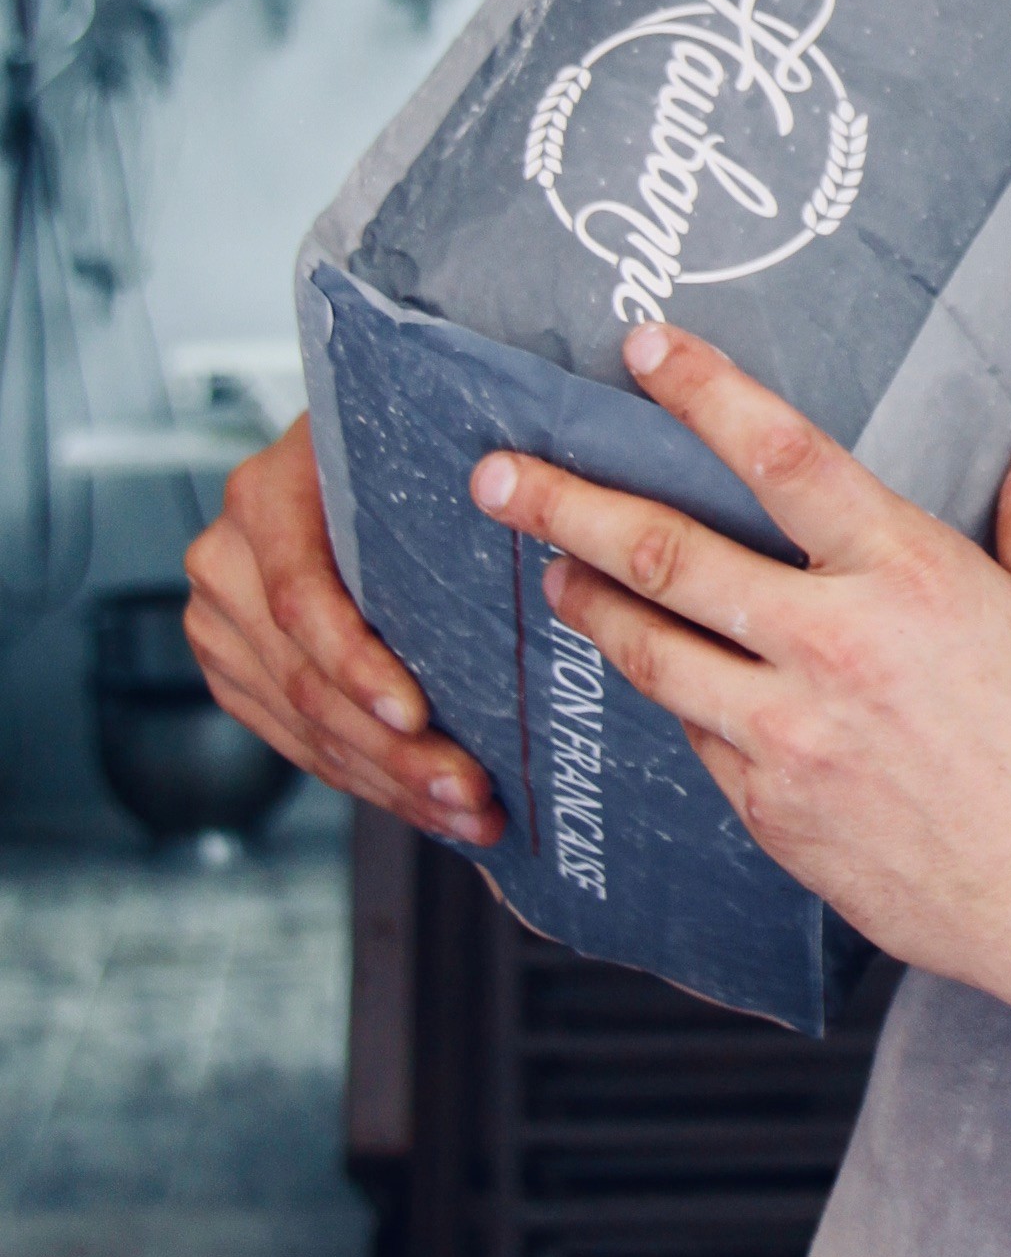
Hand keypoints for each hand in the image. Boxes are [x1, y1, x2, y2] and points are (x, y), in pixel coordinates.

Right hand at [183, 418, 503, 843]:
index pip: (303, 599)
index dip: (357, 666)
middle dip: (395, 752)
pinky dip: (366, 779)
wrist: (336, 458)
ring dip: (391, 782)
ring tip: (465, 813)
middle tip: (470, 792)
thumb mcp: (413, 443)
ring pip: (304, 726)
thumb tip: (543, 534)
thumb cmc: (393, 447)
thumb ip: (447, 485)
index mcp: (266, 497)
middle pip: (307, 680)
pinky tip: (424, 802)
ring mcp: (221, 621)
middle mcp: (227, 559)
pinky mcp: (233, 670)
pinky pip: (297, 742)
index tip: (415, 717)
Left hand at [466, 325, 1010, 1009]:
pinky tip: (660, 679)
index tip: (643, 348)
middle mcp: (833, 648)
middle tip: (496, 476)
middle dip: (566, 506)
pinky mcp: (772, 813)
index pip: (781, 455)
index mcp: (910, 578)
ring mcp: (789, 738)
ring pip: (652, 652)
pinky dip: (673, 699)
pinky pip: (698, 738)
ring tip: (549, 574)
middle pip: (665, 555)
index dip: (703, 391)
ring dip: (589, 604)